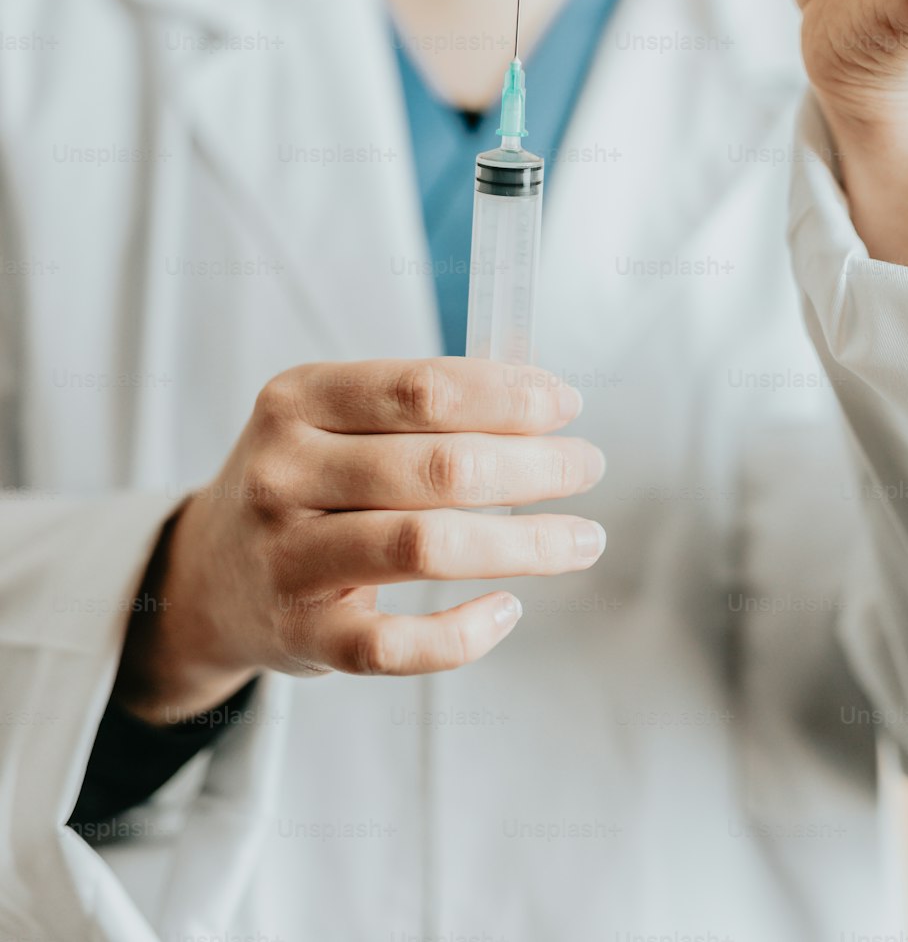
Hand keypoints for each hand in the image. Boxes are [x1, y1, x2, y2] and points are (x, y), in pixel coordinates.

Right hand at [114, 359, 605, 722]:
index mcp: (298, 400)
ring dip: (526, 543)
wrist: (207, 577)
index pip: (423, 388)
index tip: (567, 402)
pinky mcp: (302, 637)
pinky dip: (465, 632)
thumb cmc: (303, 482)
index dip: (509, 395)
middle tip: (587, 466)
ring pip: (427, 548)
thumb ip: (422, 397)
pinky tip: (508, 608)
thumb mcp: (333, 418)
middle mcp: (283, 473)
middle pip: (439, 467)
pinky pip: (397, 645)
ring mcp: (287, 559)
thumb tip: (536, 375)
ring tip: (582, 538)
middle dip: (536, 465)